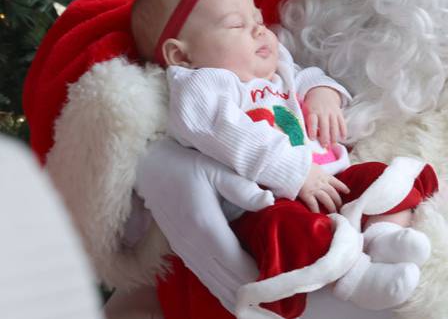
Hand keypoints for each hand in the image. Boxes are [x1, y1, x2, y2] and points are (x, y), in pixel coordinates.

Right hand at [135, 138, 273, 312]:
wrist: (148, 168)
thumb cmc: (186, 164)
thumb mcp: (215, 168)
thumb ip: (242, 187)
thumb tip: (269, 201)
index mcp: (204, 226)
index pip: (235, 263)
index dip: (257, 278)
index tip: (278, 287)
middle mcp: (193, 244)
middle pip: (226, 280)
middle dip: (251, 294)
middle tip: (277, 302)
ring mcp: (185, 250)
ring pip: (214, 283)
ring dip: (237, 295)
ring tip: (261, 306)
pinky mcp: (183, 250)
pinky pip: (205, 276)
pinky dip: (222, 289)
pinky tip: (237, 297)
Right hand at [298, 163, 349, 212]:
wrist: (291, 165)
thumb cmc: (299, 164)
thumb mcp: (312, 165)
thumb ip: (316, 170)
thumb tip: (316, 171)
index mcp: (323, 174)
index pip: (336, 181)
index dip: (343, 187)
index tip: (348, 192)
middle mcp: (321, 182)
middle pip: (333, 193)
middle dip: (338, 201)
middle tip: (340, 207)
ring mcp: (314, 188)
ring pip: (327, 199)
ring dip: (331, 207)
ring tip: (334, 213)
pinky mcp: (306, 194)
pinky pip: (314, 204)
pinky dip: (316, 210)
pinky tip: (319, 215)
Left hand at [304, 86, 346, 147]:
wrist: (322, 92)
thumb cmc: (311, 106)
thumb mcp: (305, 110)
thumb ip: (305, 122)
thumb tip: (304, 136)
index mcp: (313, 111)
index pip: (313, 121)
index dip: (312, 130)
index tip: (312, 138)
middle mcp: (323, 111)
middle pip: (325, 125)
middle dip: (325, 136)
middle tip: (324, 145)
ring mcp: (332, 112)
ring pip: (334, 125)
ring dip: (334, 136)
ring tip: (333, 145)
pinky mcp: (339, 113)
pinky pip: (342, 122)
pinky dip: (343, 130)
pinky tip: (343, 138)